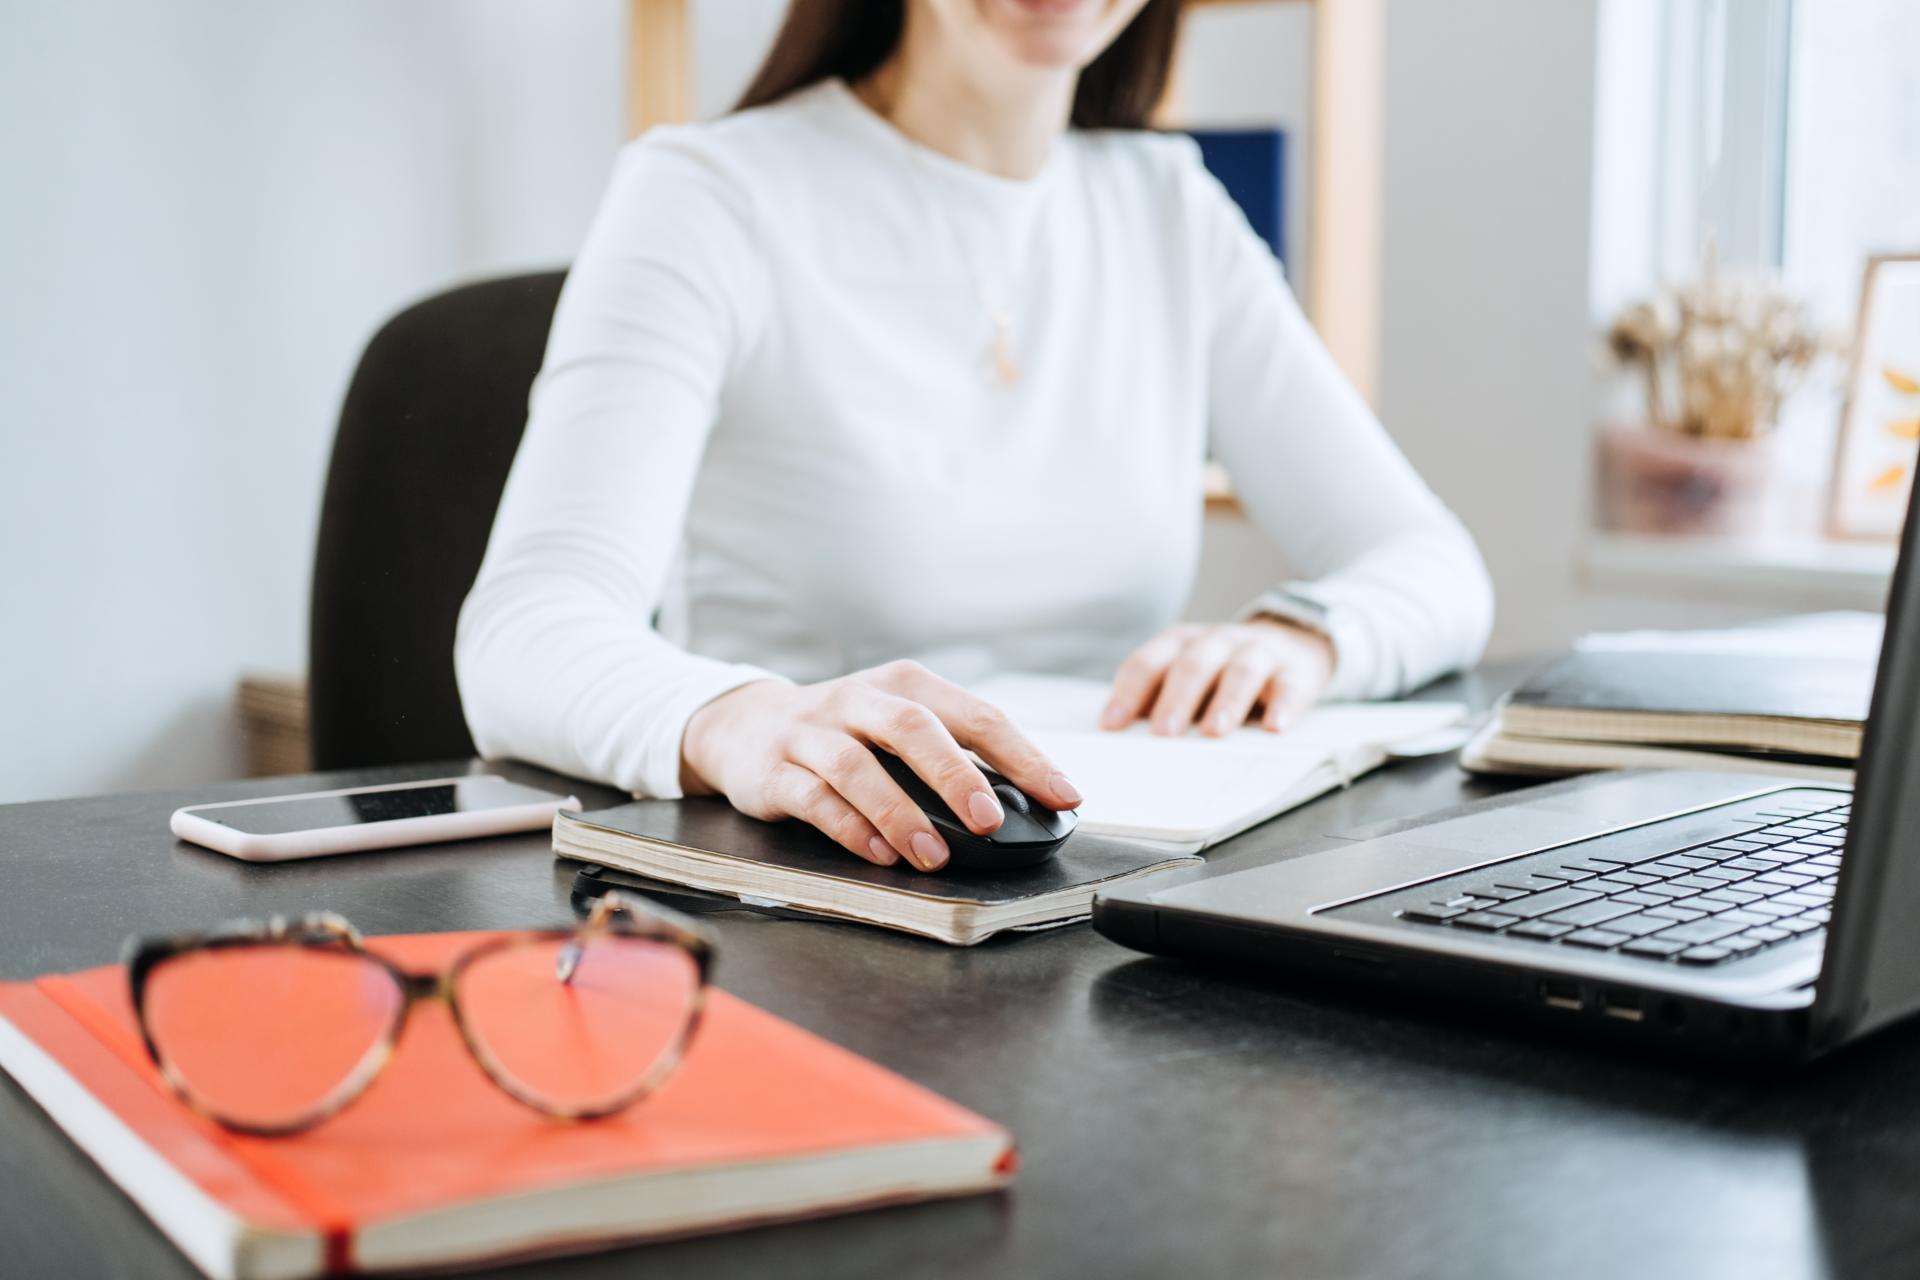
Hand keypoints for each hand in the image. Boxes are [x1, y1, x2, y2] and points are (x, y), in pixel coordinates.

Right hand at [680, 660, 1081, 872]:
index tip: (1062, 794)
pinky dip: (848, 827)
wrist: (745, 726)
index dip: (1023, 756)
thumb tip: (1024, 800)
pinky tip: (878, 854)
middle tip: (989, 821)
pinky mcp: (774, 770)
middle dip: (956, 775)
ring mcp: (813, 733)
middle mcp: (858, 700)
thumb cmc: (846, 732)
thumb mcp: (898, 725)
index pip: (974, 714)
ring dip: (899, 813)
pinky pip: (813, 798)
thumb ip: (951, 752)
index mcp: (904, 685)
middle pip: (912, 728)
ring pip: (857, 767)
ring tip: (932, 855)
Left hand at [1100, 619, 1335, 736]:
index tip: (1112, 726)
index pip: (1149, 663)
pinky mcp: (1295, 671)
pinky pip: (1289, 686)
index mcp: (1181, 644)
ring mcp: (1257, 653)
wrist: (1293, 643)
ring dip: (1227, 701)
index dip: (1129, 693)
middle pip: (1193, 664)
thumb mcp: (1188, 678)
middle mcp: (1217, 642)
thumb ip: (1157, 700)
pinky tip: (1275, 726)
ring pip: (1241, 671)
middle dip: (1176, 698)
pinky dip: (1283, 705)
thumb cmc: (1224, 672)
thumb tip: (1121, 738)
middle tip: (1164, 732)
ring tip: (1215, 732)